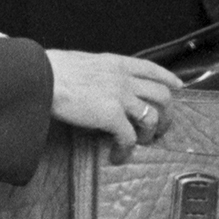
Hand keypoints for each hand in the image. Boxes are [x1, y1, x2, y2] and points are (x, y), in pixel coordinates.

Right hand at [45, 50, 181, 154]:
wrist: (41, 76)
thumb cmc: (53, 70)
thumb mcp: (84, 62)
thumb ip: (99, 72)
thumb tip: (99, 83)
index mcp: (117, 62)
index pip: (152, 68)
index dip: (168, 78)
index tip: (178, 86)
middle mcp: (123, 78)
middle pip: (161, 95)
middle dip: (166, 113)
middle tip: (160, 126)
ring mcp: (119, 96)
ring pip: (151, 117)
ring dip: (150, 134)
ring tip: (141, 143)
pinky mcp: (111, 115)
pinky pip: (128, 137)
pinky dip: (126, 150)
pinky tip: (117, 156)